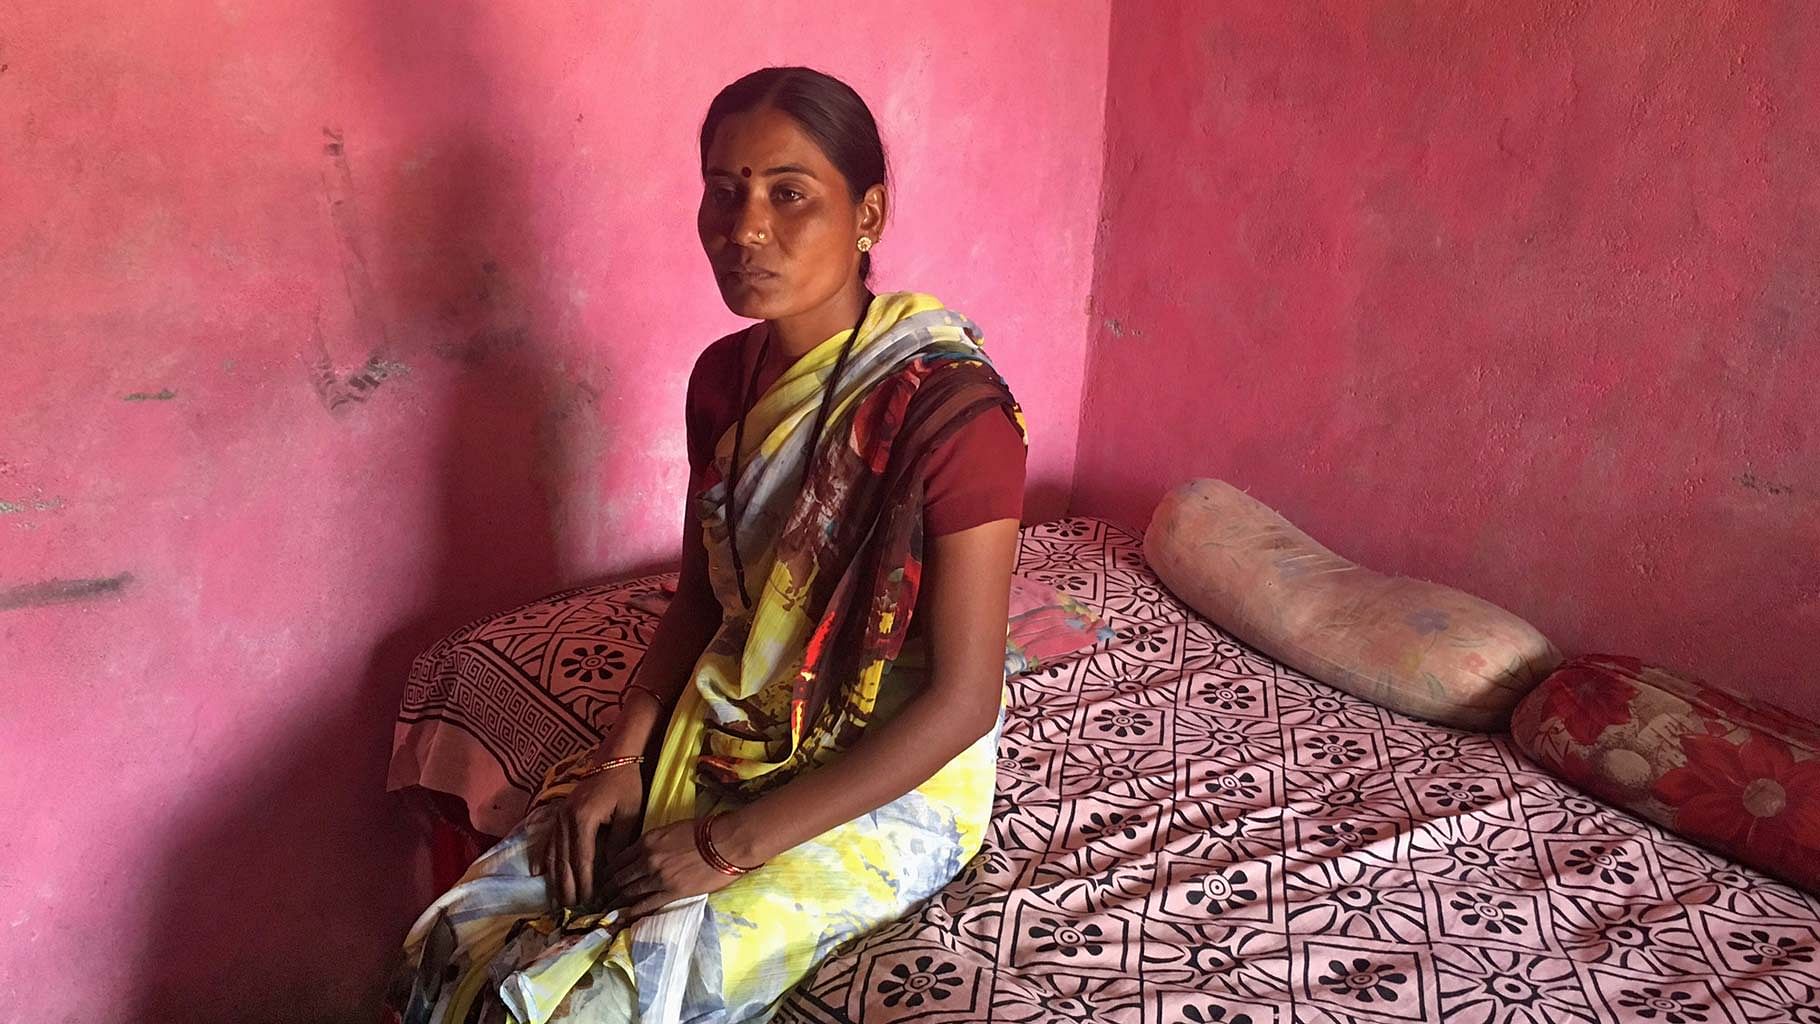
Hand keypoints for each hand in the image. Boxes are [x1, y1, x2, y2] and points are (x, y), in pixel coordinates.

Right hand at [542, 764, 644, 910]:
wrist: (613, 758)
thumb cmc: (625, 785)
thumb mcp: (628, 814)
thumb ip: (618, 842)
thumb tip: (610, 870)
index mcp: (583, 820)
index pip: (583, 860)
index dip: (585, 883)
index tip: (588, 902)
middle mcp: (565, 820)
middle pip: (564, 861)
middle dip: (567, 887)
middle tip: (571, 911)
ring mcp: (558, 817)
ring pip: (553, 854)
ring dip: (555, 878)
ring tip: (557, 901)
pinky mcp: (558, 815)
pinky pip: (547, 840)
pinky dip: (542, 858)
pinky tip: (536, 873)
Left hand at [607, 819, 741, 917]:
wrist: (726, 842)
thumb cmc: (704, 830)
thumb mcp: (671, 829)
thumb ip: (654, 842)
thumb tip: (644, 853)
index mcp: (647, 841)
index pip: (618, 860)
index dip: (608, 873)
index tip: (603, 880)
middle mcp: (647, 860)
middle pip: (619, 878)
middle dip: (606, 890)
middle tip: (598, 900)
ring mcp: (658, 878)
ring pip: (628, 893)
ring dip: (614, 903)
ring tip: (605, 912)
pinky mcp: (672, 892)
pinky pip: (646, 905)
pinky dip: (631, 913)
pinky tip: (622, 919)